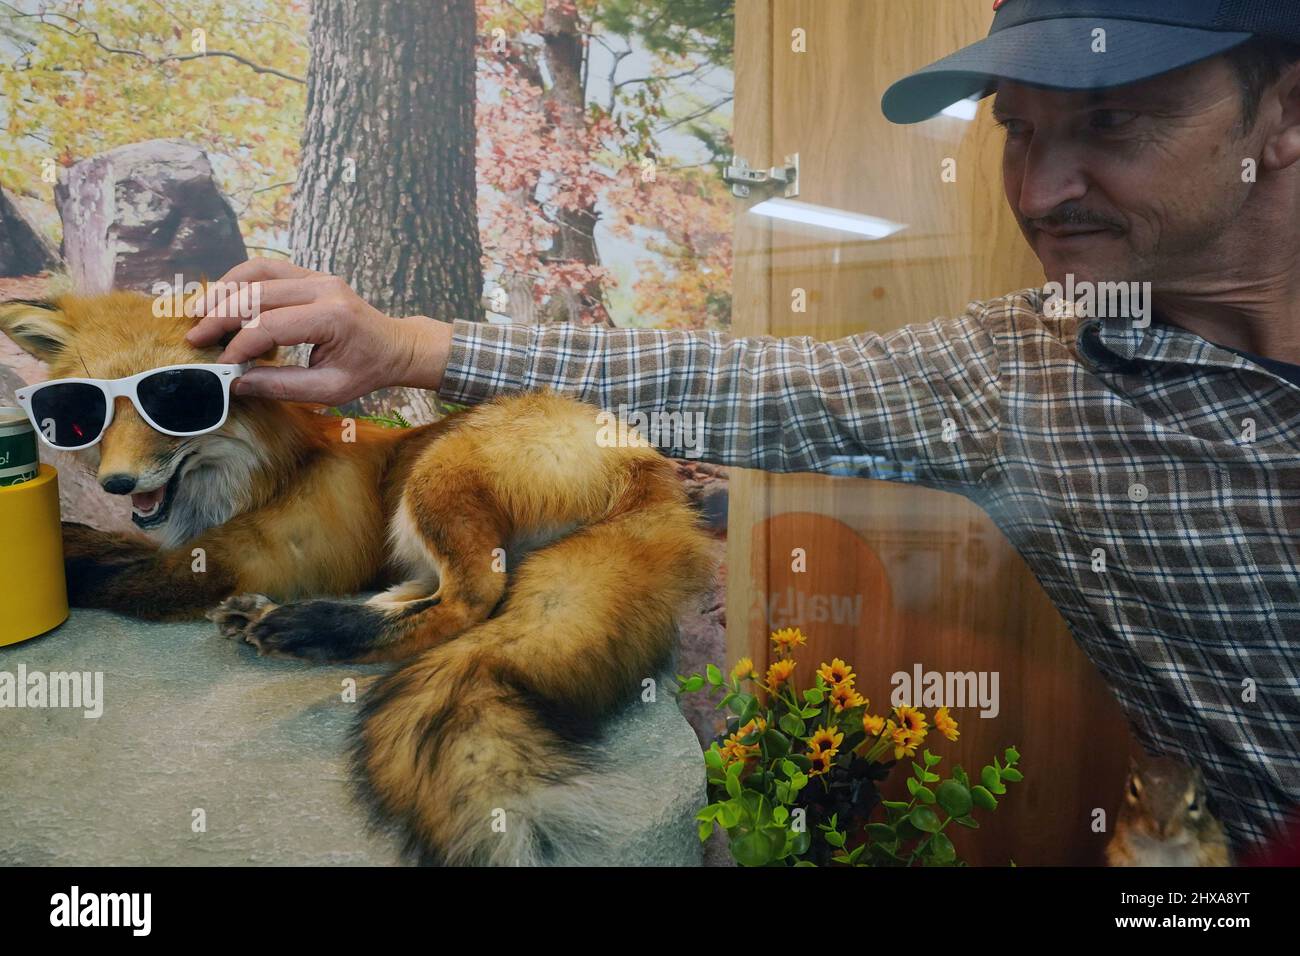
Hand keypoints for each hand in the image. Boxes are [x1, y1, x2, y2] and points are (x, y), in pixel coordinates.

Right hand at [184, 258, 452, 403]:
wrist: (395, 345)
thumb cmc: (366, 370)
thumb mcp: (330, 389)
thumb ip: (283, 385)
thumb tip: (236, 384)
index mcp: (333, 318)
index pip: (271, 326)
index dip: (240, 346)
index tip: (221, 367)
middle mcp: (324, 288)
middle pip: (258, 294)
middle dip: (220, 315)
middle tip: (194, 337)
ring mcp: (318, 276)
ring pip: (258, 271)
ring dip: (224, 290)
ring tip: (198, 312)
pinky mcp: (311, 274)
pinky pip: (268, 268)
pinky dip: (240, 281)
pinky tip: (222, 299)